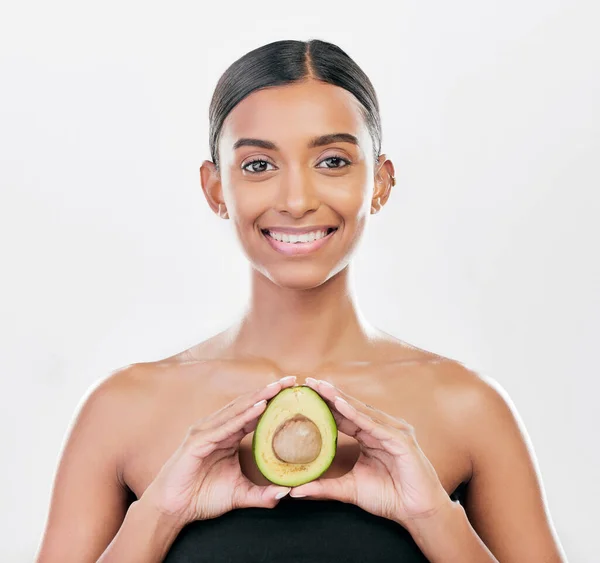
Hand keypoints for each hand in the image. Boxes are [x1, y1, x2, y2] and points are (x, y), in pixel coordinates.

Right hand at [140, 375, 296, 526]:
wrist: (174, 509)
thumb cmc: (202, 497)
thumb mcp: (240, 494)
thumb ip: (263, 494)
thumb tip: (287, 493)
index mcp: (229, 435)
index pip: (255, 413)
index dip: (274, 402)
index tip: (294, 392)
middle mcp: (218, 428)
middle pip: (248, 404)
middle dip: (270, 392)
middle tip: (291, 380)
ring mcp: (207, 432)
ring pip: (238, 410)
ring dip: (259, 397)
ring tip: (278, 387)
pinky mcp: (199, 442)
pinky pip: (226, 427)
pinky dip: (244, 416)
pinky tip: (260, 408)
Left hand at [289, 378, 452, 527]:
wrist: (418, 513)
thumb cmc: (389, 498)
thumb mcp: (349, 489)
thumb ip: (323, 487)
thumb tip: (294, 491)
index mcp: (370, 435)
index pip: (343, 415)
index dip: (324, 405)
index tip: (303, 395)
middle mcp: (381, 428)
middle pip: (350, 407)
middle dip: (329, 394)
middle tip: (307, 381)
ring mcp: (392, 431)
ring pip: (361, 411)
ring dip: (339, 398)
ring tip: (320, 387)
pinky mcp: (401, 440)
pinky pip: (373, 425)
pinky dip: (356, 414)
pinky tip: (340, 405)